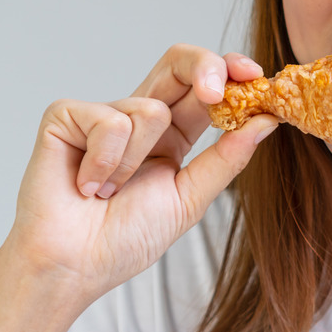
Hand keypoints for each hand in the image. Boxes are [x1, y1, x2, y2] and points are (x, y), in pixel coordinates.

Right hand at [0, 45, 277, 306]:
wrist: (75, 266)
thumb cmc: (124, 240)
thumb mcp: (189, 199)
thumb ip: (226, 159)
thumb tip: (265, 122)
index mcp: (172, 138)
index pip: (203, 91)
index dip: (229, 74)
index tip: (255, 77)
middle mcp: (138, 120)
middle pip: (176, 64)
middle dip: (205, 68)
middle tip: (216, 94)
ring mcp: (101, 114)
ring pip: (149, 109)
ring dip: (136, 162)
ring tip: (111, 192)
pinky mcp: (65, 116)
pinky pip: (108, 122)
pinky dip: (104, 163)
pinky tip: (87, 185)